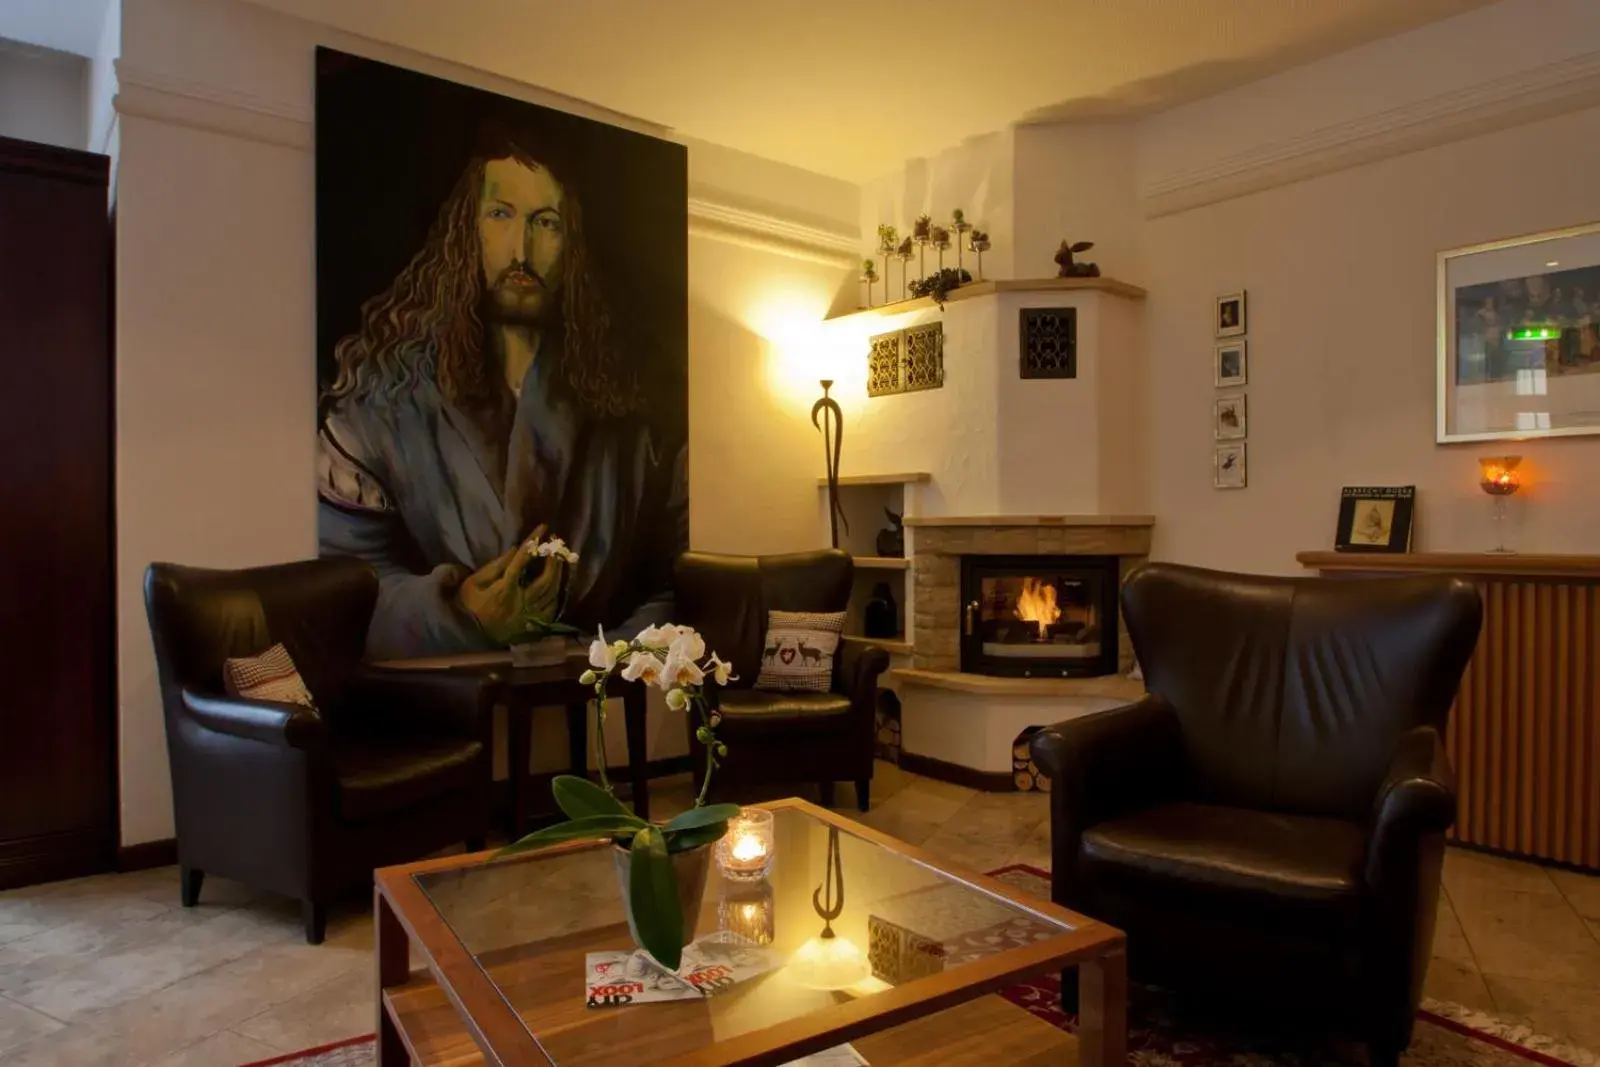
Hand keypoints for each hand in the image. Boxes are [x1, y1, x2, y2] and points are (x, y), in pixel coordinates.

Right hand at [457, 527, 564, 645]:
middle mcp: (521, 602)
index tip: (543, 528)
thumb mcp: (473, 583)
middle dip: (553, 560)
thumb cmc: (467, 605)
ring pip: (552, 593)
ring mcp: (529, 615)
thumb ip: (495, 567)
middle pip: (545, 579)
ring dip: (558, 574)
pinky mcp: (532, 625)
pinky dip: (556, 593)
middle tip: (556, 545)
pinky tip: (556, 583)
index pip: (523, 560)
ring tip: (558, 560)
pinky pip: (552, 608)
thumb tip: (515, 550)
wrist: (467, 635)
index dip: (534, 542)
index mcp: (504, 590)